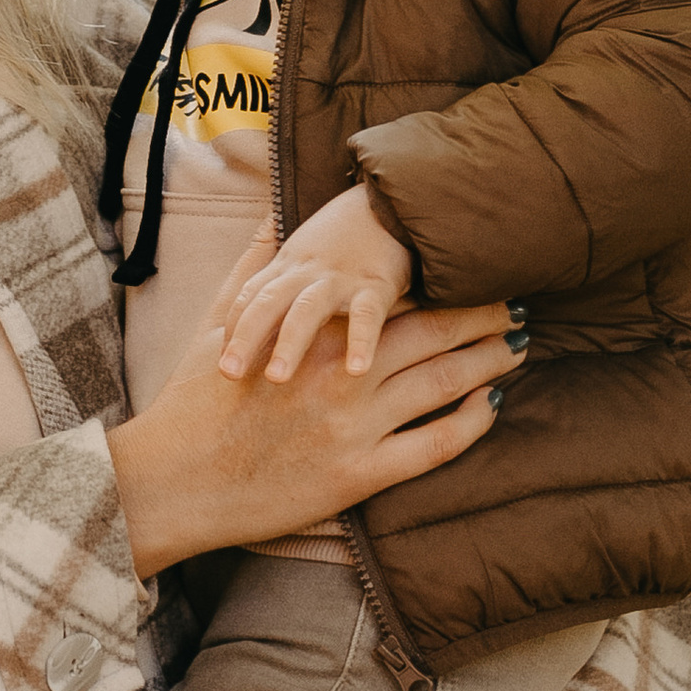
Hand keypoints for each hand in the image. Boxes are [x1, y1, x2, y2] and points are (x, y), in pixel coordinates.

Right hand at [109, 300, 515, 581]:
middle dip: (482, 318)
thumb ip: (255, 264)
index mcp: (316, 335)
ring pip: (445, 384)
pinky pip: (435, 446)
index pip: (396, 298)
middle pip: (436, 336)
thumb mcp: (221, 321)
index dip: (443, 286)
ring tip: (518, 348)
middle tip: (518, 306)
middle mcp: (345, 376)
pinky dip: (471, 424)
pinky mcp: (361, 476)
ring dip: (489, 362)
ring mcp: (358, 427)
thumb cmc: (193, 402)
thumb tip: (271, 211)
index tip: (474, 271)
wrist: (173, 479)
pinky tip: (491, 407)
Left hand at [220, 187, 413, 381]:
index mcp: (286, 266)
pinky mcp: (376, 283)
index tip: (220, 362)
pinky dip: (361, 341)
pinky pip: (367, 315)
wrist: (393, 198)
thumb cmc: (345, 235)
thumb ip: (282, 281)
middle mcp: (305, 272)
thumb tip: (253, 320)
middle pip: (266, 305)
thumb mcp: (304, 252)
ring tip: (276, 378)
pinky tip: (355, 371)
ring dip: (289, 344)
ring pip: (307, 310)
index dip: (232, 329)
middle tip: (228, 374)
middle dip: (245, 339)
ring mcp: (339, 278)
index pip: (248, 298)